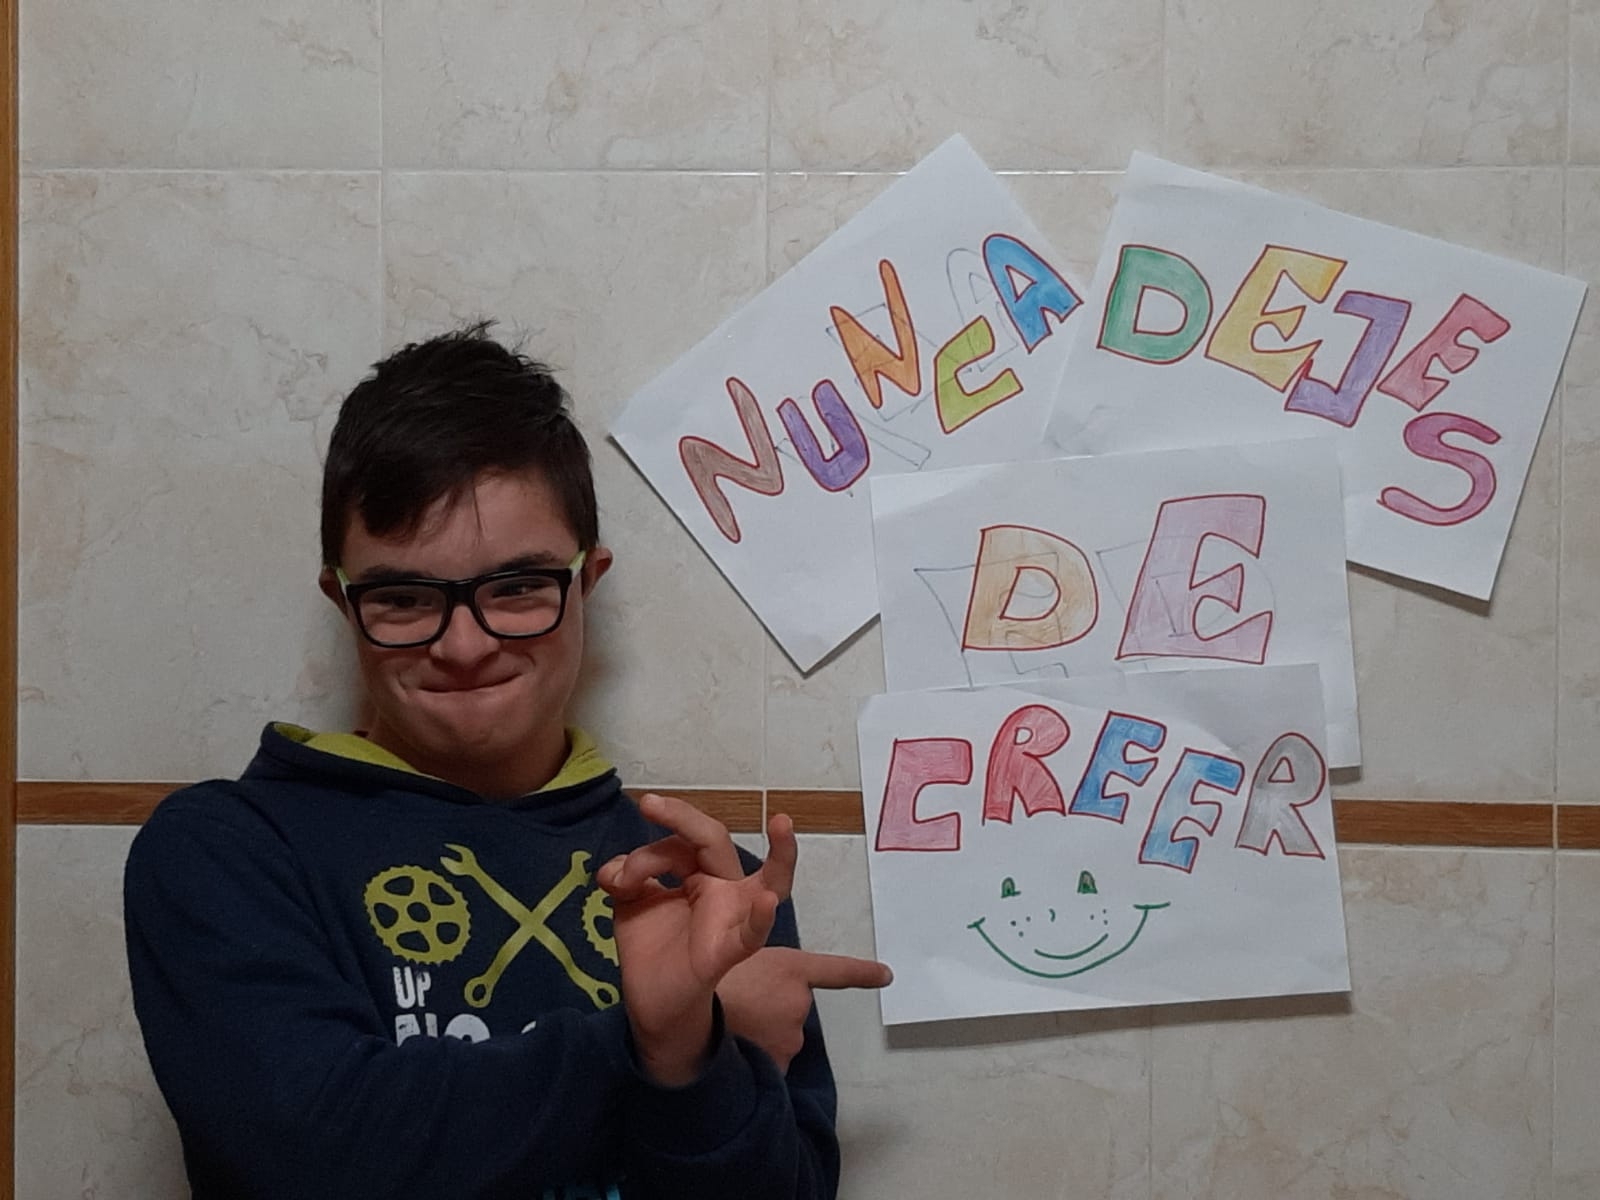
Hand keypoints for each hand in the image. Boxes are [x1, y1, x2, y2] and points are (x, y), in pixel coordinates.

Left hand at [597, 795, 796, 1085]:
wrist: (648, 1002)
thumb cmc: (651, 947)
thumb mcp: (632, 902)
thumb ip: (627, 876)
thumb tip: (614, 869)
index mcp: (700, 874)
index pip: (679, 843)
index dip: (646, 848)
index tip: (616, 863)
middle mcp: (723, 889)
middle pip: (715, 842)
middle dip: (683, 818)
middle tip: (649, 804)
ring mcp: (733, 918)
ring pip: (770, 881)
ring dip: (782, 854)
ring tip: (783, 823)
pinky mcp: (728, 952)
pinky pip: (752, 936)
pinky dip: (760, 919)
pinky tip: (767, 901)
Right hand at [718, 947, 891, 1072]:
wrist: (689, 1010)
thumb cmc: (708, 976)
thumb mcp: (735, 954)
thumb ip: (762, 969)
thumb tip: (767, 991)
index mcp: (792, 969)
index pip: (837, 971)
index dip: (864, 973)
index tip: (886, 975)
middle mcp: (800, 1002)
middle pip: (791, 1010)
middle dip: (772, 1011)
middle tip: (739, 1004)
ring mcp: (792, 1036)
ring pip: (781, 1038)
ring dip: (763, 1035)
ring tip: (733, 1024)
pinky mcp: (778, 1064)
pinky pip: (771, 1063)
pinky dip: (758, 1058)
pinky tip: (735, 1047)